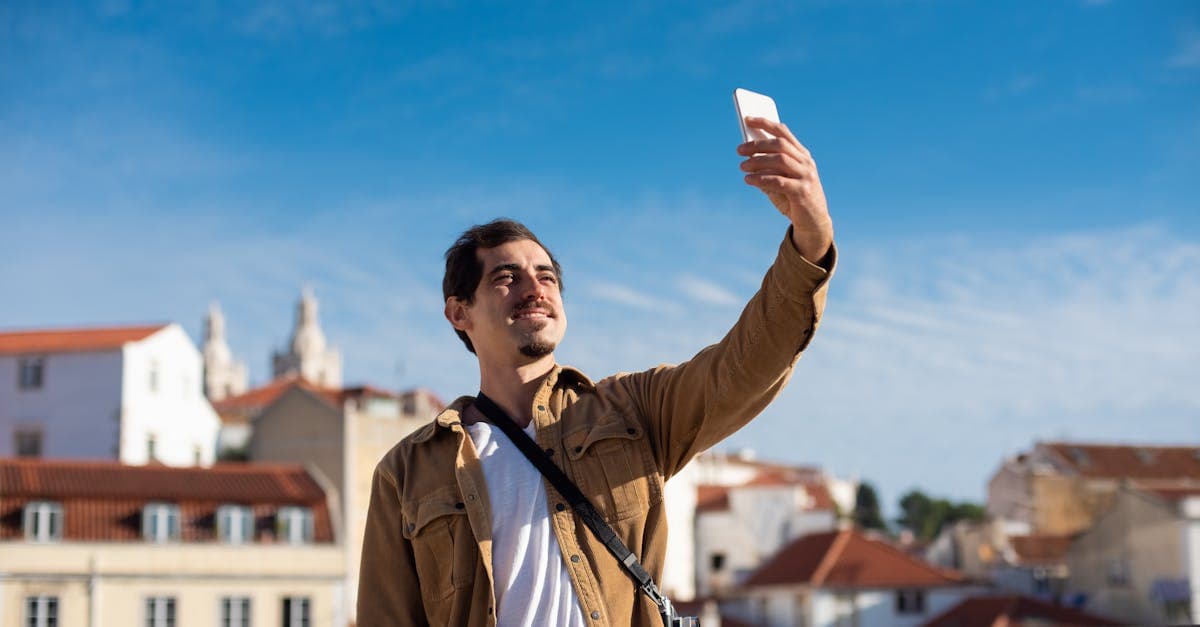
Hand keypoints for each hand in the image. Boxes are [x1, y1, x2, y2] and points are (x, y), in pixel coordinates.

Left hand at [738, 117, 832, 262]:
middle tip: (739, 150)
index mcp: (802, 155)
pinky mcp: (803, 192)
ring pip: (780, 160)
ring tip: (742, 166)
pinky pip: (779, 181)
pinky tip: (749, 179)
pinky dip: (761, 179)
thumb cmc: (793, 199)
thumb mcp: (780, 180)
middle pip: (780, 145)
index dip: (765, 123)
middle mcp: (806, 163)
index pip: (783, 132)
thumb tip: (747, 156)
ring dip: (758, 161)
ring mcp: (806, 176)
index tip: (747, 119)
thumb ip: (767, 168)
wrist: (813, 223)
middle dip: (758, 144)